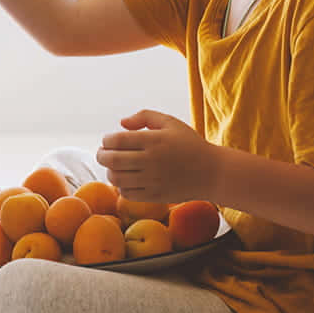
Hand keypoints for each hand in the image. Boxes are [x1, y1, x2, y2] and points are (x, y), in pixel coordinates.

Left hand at [96, 109, 219, 203]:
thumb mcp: (170, 122)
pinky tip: (126, 180)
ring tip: (114, 166)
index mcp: (153, 140)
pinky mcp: (155, 196)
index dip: (106, 140)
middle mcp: (151, 161)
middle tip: (103, 153)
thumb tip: (121, 123)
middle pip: (112, 160)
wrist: (211, 173)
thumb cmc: (189, 144)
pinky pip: (127, 194)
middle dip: (101, 155)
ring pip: (117, 179)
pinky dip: (121, 187)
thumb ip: (144, 116)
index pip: (117, 140)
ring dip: (110, 171)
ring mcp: (152, 181)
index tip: (107, 140)